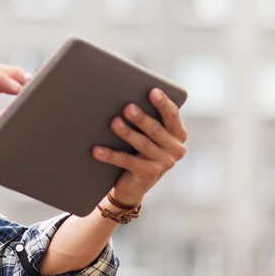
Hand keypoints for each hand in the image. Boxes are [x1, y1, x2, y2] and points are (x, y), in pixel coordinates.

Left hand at [91, 88, 187, 205]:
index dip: (163, 103)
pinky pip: (128, 162)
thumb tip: (126, 101)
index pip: (172, 115)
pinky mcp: (149, 174)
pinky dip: (111, 155)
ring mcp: (164, 163)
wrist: (134, 184)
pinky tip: (97, 149)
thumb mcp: (147, 134)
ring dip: (127, 133)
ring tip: (114, 123)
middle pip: (156, 130)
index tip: (152, 91)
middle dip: (141, 118)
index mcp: (177, 134)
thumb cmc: (139, 150)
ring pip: (143, 145)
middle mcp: (175, 149)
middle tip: (127, 107)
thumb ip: (146, 119)